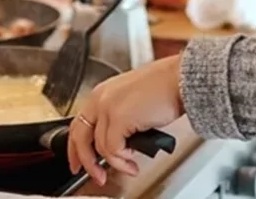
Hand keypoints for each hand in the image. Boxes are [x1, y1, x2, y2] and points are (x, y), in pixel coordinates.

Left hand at [66, 55, 184, 184]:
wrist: (179, 80)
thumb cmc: (165, 86)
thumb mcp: (132, 99)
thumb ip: (118, 116)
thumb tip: (117, 142)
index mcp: (102, 93)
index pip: (79, 124)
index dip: (76, 147)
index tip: (79, 160)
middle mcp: (100, 99)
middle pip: (80, 137)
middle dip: (86, 161)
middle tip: (95, 175)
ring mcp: (107, 108)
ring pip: (99, 148)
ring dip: (116, 163)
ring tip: (130, 166)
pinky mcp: (119, 119)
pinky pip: (113, 150)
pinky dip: (123, 159)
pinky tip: (134, 159)